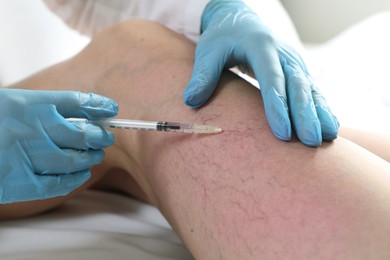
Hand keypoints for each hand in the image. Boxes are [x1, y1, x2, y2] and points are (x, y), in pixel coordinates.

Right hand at [0, 89, 117, 202]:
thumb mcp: (12, 105)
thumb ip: (42, 109)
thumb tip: (81, 115)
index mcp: (27, 104)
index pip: (75, 101)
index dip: (97, 105)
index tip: (111, 108)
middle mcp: (30, 129)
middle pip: (80, 133)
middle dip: (99, 135)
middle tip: (107, 136)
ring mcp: (25, 157)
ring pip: (74, 159)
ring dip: (91, 157)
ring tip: (97, 154)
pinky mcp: (18, 183)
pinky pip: (56, 183)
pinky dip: (74, 179)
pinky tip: (82, 174)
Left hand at [183, 0, 338, 145]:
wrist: (241, 22)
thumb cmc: (223, 38)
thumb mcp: (208, 51)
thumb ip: (202, 75)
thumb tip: (191, 102)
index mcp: (260, 45)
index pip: (271, 77)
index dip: (277, 105)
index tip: (282, 132)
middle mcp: (283, 53)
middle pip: (297, 85)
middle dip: (305, 114)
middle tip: (310, 141)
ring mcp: (294, 61)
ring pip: (310, 88)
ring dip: (320, 113)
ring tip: (327, 138)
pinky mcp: (298, 70)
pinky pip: (314, 90)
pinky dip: (323, 108)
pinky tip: (331, 127)